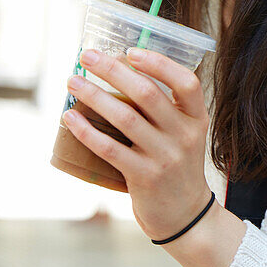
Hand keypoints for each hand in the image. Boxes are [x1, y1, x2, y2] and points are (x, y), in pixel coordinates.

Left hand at [62, 47, 212, 241]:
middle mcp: (184, 135)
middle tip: (88, 56)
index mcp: (197, 118)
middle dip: (113, 70)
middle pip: (147, 94)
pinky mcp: (144, 177)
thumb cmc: (177, 165)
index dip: (159, 63)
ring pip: (125, 117)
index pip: (186, 82)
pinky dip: (86, 131)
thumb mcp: (185, 134)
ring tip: (72, 81)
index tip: (130, 51)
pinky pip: (110, 148)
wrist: (185, 215)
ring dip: (94, 96)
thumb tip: (121, 72)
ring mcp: (165, 157)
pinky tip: (70, 118)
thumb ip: (165, 109)